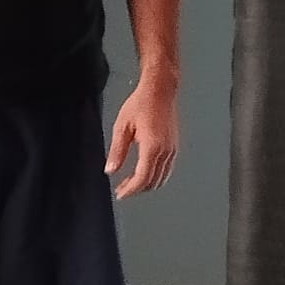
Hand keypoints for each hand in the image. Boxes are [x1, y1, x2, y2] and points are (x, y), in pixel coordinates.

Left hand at [105, 81, 178, 200]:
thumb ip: (117, 151)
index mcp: (152, 147)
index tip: (120, 194)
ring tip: (130, 182)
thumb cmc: (141, 104)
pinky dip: (155, 176)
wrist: (160, 91)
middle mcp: (165, 151)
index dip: (130, 190)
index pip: (142, 178)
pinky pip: (166, 169)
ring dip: (146, 184)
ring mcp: (172, 150)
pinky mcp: (174, 146)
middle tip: (121, 188)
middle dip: (136, 189)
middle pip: (152, 182)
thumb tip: (110, 170)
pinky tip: (143, 171)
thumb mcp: (122, 127)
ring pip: (161, 178)